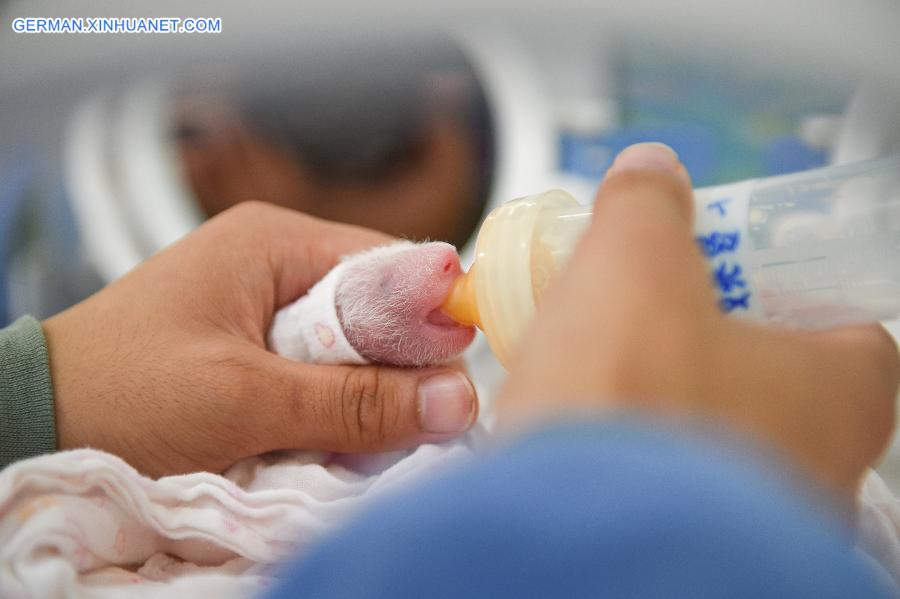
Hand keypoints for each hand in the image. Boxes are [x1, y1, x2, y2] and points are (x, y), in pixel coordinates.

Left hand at [44, 203, 477, 476]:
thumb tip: (461, 399)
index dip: (431, 323)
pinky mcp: (254, 351)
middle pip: (377, 314)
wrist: (30, 422)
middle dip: (394, 373)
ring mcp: (264, 307)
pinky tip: (323, 445)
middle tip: (405, 430)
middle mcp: (277, 263)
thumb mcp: (244, 399)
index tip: (454, 385)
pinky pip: (321, 377)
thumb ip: (354, 401)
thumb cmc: (125, 393)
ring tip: (353, 445)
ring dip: (362, 401)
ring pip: (353, 353)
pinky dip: (331, 415)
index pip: (391, 267)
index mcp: (275, 241)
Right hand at [499, 143, 898, 499]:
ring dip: (663, 395)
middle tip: (643, 310)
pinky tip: (588, 430)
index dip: (782, 282)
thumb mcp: (633, 262)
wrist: (570, 539)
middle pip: (773, 375)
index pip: (844, 319)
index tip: (723, 268)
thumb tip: (650, 172)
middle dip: (703, 336)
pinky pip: (669, 479)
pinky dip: (636, 450)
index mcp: (842, 390)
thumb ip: (648, 205)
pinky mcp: (694, 544)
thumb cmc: (630, 408)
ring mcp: (757, 515)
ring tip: (600, 367)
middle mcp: (819, 464)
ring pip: (716, 432)